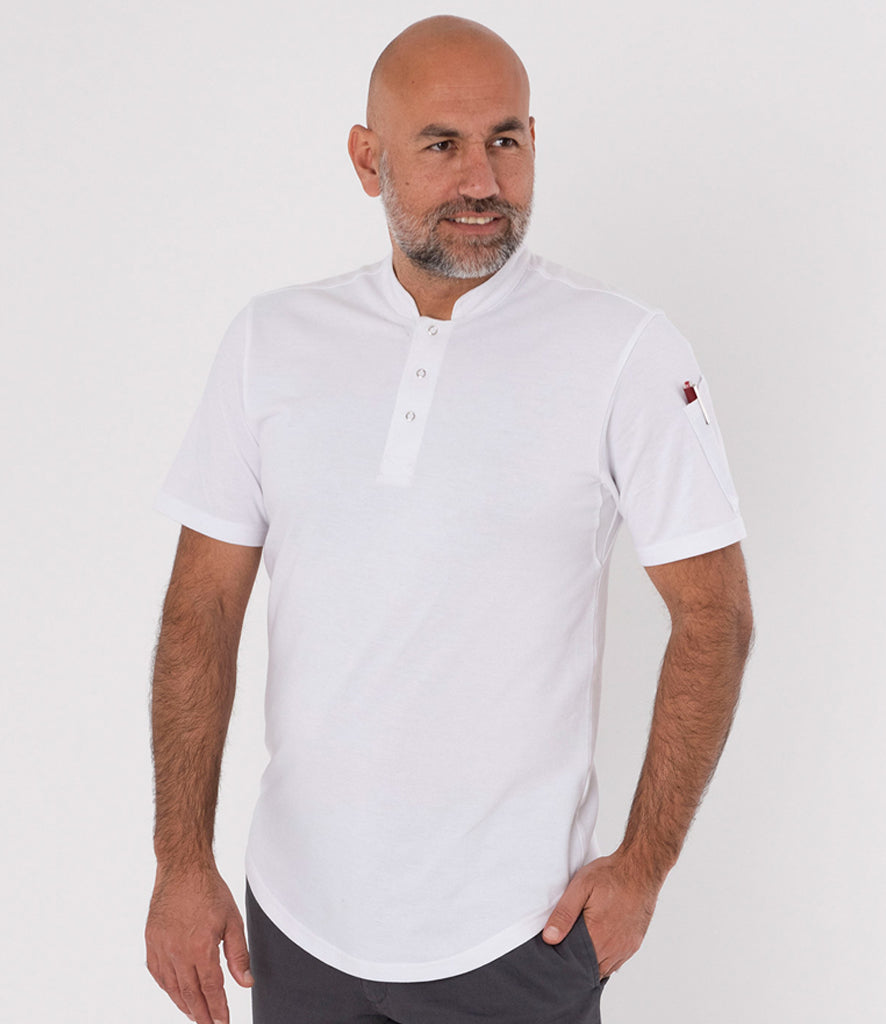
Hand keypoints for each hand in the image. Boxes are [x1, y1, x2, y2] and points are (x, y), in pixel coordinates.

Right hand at [145, 865, 253, 1023]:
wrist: (182, 869)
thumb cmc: (208, 890)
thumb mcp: (233, 920)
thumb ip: (239, 955)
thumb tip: (246, 982)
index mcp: (200, 947)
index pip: (210, 989)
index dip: (218, 1009)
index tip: (223, 1021)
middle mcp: (178, 952)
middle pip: (190, 994)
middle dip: (202, 1014)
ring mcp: (161, 948)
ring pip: (172, 988)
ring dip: (184, 1005)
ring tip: (196, 1014)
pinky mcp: (151, 942)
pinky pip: (158, 974)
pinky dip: (168, 988)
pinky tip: (176, 993)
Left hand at [541, 852, 658, 978]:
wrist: (640, 869)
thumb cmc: (610, 875)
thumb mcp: (580, 887)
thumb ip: (564, 914)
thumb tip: (549, 938)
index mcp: (598, 935)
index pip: (577, 966)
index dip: (566, 964)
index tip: (557, 957)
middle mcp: (614, 947)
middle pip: (591, 970)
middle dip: (578, 965)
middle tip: (565, 953)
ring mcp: (626, 947)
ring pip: (605, 968)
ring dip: (592, 963)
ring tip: (580, 950)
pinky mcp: (634, 942)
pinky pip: (617, 961)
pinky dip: (606, 958)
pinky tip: (597, 946)